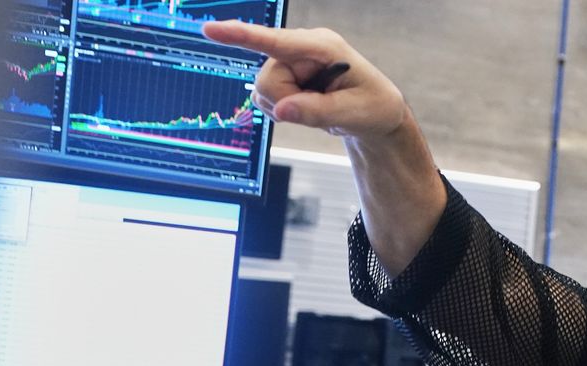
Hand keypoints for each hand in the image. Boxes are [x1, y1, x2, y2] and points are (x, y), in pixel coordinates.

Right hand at [202, 21, 406, 138]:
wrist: (375, 114)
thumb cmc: (373, 107)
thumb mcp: (354, 113)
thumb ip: (318, 111)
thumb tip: (283, 110)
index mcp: (322, 46)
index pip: (276, 41)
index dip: (242, 35)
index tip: (211, 30)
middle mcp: (300, 50)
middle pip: (266, 79)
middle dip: (287, 102)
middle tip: (320, 109)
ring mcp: (290, 63)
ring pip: (263, 91)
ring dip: (286, 107)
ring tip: (317, 107)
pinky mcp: (284, 78)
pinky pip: (264, 98)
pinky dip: (282, 111)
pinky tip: (305, 108)